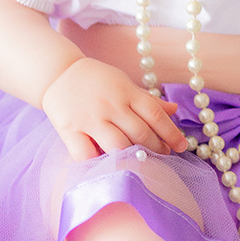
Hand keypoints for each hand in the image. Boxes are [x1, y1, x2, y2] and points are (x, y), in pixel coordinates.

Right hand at [41, 58, 187, 161]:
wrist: (58, 73)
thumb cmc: (96, 80)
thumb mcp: (124, 83)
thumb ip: (147, 99)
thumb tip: (174, 110)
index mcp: (125, 92)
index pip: (154, 114)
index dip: (171, 132)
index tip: (181, 146)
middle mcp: (110, 105)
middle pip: (140, 132)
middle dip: (157, 148)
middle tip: (164, 156)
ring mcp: (89, 118)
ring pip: (117, 144)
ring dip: (133, 157)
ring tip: (142, 163)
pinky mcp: (69, 130)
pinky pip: (85, 153)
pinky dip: (98, 163)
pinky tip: (109, 167)